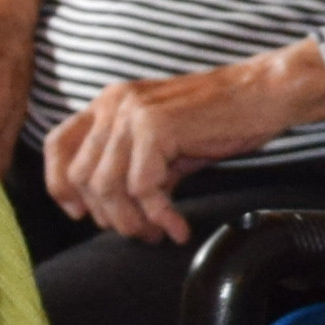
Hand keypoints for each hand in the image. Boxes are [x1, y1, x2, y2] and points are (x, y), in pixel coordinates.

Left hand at [41, 41, 324, 240]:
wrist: (265, 94)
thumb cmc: (222, 118)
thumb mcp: (167, 143)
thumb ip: (135, 168)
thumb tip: (118, 213)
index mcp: (110, 102)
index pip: (59, 144)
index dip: (60, 185)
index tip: (81, 214)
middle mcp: (114, 103)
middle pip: (80, 176)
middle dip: (107, 215)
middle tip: (142, 231)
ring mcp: (133, 113)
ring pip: (107, 186)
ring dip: (132, 220)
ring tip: (159, 231)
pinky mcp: (157, 127)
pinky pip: (142, 188)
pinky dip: (160, 216)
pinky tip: (178, 226)